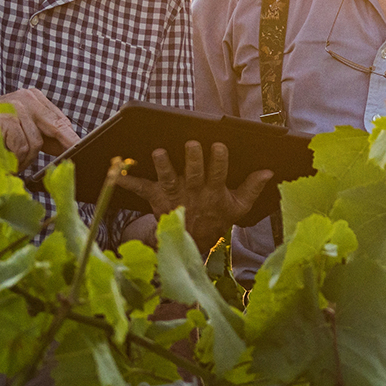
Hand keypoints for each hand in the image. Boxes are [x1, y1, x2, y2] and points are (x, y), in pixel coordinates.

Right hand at [0, 88, 79, 168]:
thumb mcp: (18, 126)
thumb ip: (40, 133)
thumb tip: (68, 146)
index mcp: (33, 97)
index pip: (60, 120)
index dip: (71, 138)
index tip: (81, 149)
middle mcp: (27, 98)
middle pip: (56, 128)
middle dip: (64, 146)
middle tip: (71, 159)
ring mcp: (16, 107)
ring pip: (36, 144)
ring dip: (24, 159)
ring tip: (11, 160)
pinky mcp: (6, 119)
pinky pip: (22, 148)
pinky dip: (14, 159)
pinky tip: (4, 158)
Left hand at [114, 141, 271, 250]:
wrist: (191, 242)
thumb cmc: (217, 218)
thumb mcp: (238, 206)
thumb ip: (252, 187)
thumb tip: (269, 171)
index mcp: (214, 192)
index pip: (218, 174)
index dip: (218, 160)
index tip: (218, 145)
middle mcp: (193, 192)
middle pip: (193, 174)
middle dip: (192, 159)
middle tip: (191, 144)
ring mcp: (174, 194)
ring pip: (169, 178)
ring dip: (163, 166)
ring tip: (159, 152)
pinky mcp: (157, 197)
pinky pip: (141, 188)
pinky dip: (128, 180)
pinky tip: (116, 172)